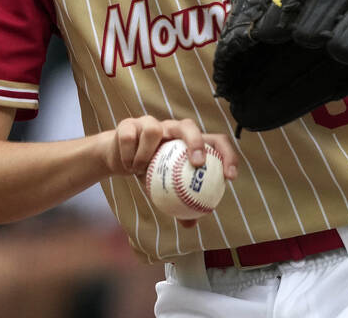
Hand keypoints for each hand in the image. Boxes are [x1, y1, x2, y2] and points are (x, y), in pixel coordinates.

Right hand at [105, 117, 239, 225]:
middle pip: (189, 125)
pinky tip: (128, 166)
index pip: (216, 141)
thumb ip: (178, 203)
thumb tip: (191, 224)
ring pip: (153, 130)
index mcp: (188, 141)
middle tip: (196, 164)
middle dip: (196, 142)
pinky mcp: (129, 124)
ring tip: (140, 169)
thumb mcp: (163, 189)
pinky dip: (128, 156)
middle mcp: (172, 128)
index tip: (229, 177)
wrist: (118, 159)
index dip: (228, 155)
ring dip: (145, 154)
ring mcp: (150, 122)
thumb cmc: (148, 174)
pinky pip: (129, 139)